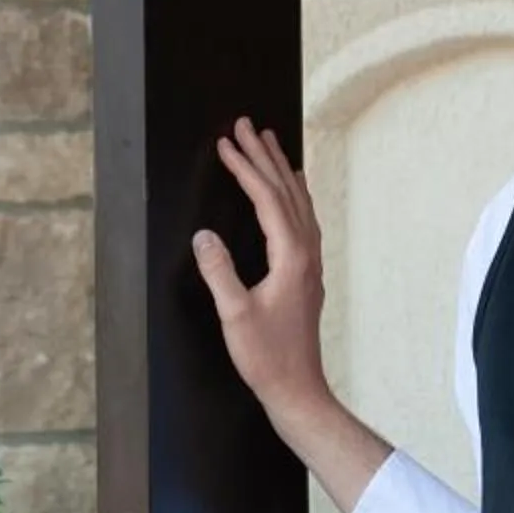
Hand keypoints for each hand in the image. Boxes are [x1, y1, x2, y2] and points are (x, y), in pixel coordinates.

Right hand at [192, 117, 338, 432]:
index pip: (267, 199)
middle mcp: (306, 253)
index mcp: (291, 257)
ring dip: (282, 170)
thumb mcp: (235, 315)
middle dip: (265, 156)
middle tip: (247, 124)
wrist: (298, 388)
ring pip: (299, 202)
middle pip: (287, 192)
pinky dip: (293, 194)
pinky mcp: (306, 273)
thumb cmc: (266, 356)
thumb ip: (219, 272)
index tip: (226, 143)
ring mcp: (310, 263)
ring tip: (270, 143)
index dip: (245, 169)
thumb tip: (203, 235)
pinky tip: (291, 191)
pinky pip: (303, 218)